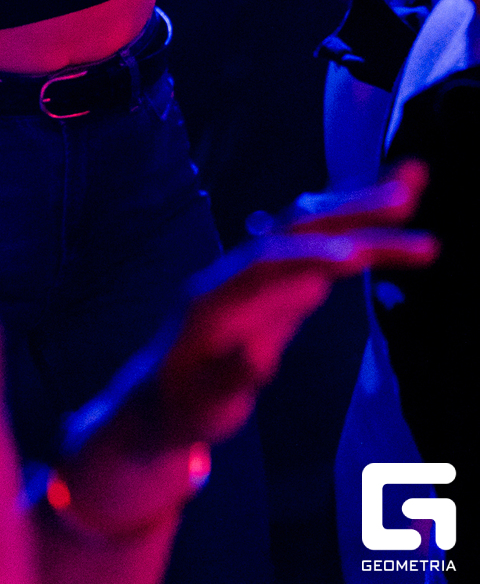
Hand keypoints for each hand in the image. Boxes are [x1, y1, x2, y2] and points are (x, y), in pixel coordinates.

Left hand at [93, 163, 436, 456]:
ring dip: (361, 203)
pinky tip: (390, 206)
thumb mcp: (205, 403)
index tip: (352, 256)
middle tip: (407, 195)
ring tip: (417, 179)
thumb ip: (230, 377)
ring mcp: (260, 272)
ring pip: (313, 226)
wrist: (167, 395)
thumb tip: (258, 356)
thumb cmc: (187, 404)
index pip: (263, 266)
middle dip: (350, 211)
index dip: (306, 258)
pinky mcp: (280, 280)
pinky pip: (320, 243)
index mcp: (213, 296)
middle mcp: (238, 271)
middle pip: (296, 231)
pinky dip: (355, 223)